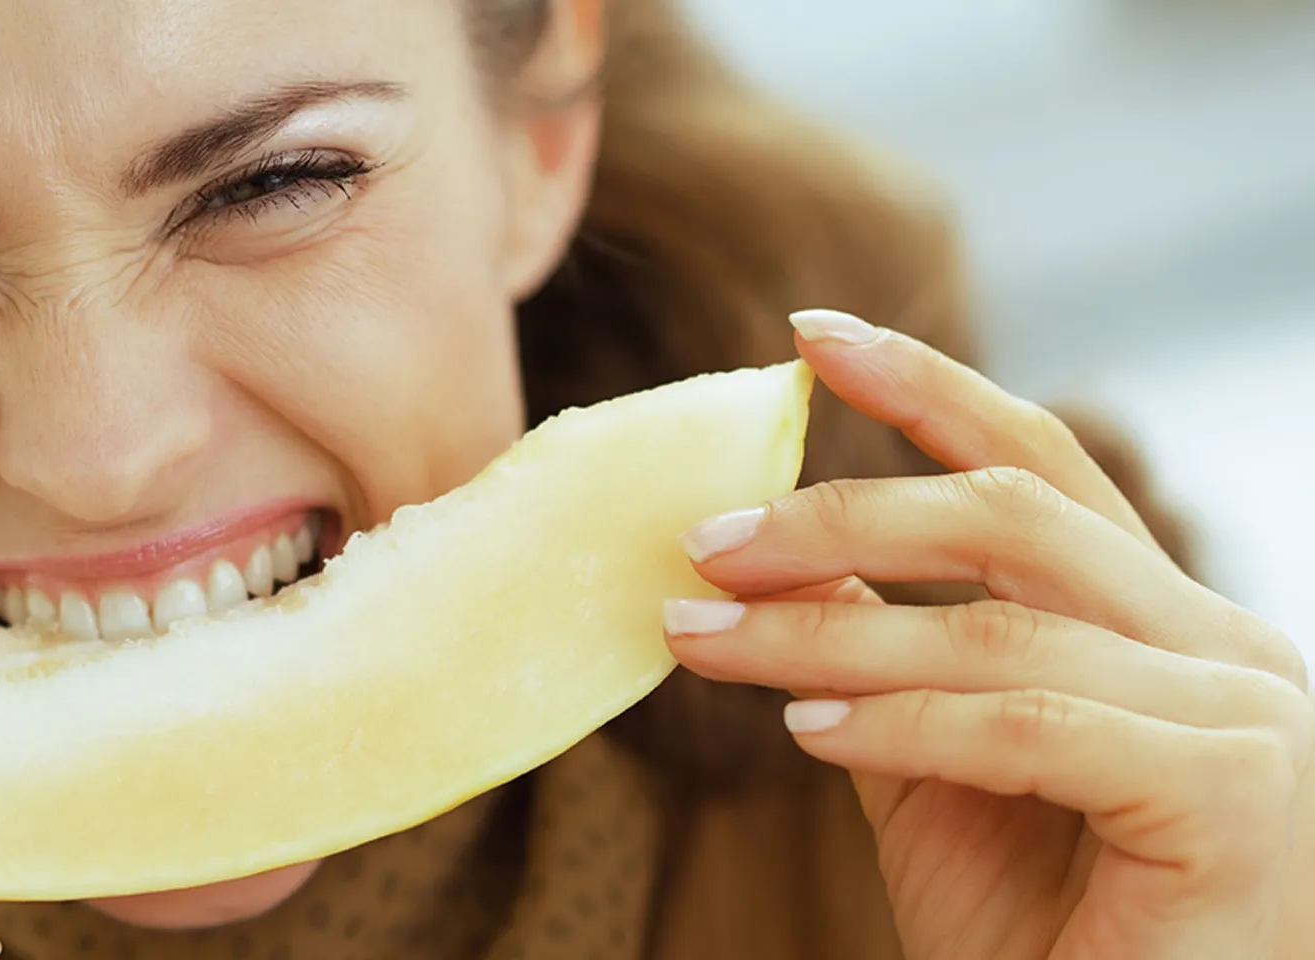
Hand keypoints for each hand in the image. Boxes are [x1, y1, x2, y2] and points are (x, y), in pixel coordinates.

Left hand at [663, 310, 1312, 958]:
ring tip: (703, 638)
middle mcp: (1220, 646)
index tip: (807, 334)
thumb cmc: (1039, 937)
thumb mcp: (932, 769)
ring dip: (826, 629)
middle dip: (840, 512)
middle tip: (702, 539)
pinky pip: (1032, 724)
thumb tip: (787, 550)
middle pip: (1014, 520)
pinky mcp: (1236, 794)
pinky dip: (904, 720)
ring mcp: (1247, 714)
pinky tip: (804, 727)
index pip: (1041, 469)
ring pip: (999, 627)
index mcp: (1161, 624)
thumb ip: (884, 655)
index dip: (926, 389)